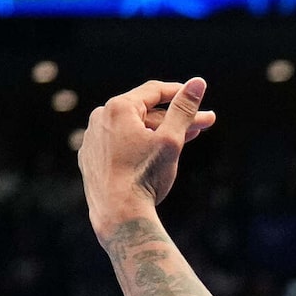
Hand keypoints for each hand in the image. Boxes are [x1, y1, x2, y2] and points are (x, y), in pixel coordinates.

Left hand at [79, 77, 217, 230]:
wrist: (118, 213)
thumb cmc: (145, 176)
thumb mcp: (172, 140)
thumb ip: (184, 110)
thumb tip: (198, 82)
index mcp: (118, 108)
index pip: (154, 91)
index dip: (180, 92)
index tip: (198, 96)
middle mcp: (100, 118)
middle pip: (146, 113)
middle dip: (176, 118)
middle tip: (205, 124)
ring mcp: (92, 138)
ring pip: (132, 130)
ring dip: (159, 132)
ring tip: (184, 139)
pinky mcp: (90, 158)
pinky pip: (118, 145)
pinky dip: (138, 146)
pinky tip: (152, 154)